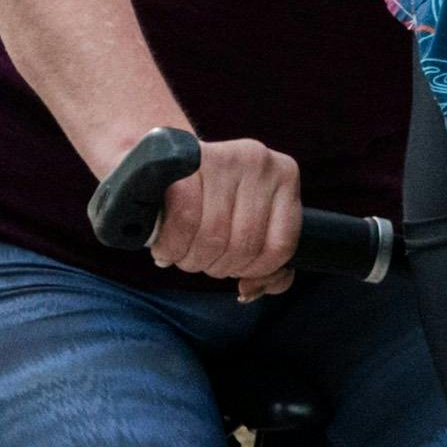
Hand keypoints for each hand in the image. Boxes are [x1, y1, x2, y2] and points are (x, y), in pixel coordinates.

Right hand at [151, 134, 307, 290]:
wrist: (162, 159)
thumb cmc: (208, 199)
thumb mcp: (245, 222)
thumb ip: (261, 262)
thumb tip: (250, 289)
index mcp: (285, 176)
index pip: (280, 246)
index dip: (250, 270)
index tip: (230, 268)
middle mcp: (261, 161)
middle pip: (244, 244)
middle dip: (215, 266)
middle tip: (198, 261)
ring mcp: (227, 157)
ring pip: (214, 235)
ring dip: (191, 260)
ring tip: (181, 255)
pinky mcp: (189, 160)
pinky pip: (184, 218)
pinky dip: (172, 245)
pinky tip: (165, 249)